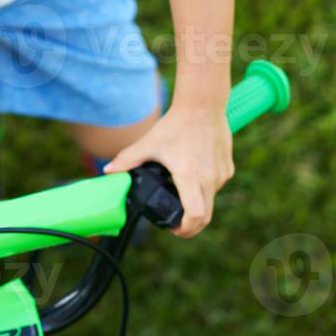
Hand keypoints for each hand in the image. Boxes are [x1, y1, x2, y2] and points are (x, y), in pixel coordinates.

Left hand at [101, 104, 233, 237]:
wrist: (203, 105)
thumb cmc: (176, 124)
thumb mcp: (149, 143)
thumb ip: (128, 159)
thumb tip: (108, 171)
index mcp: (190, 177)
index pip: (195, 217)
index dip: (185, 230)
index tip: (173, 229)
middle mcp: (209, 179)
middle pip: (205, 217)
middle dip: (191, 226)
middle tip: (176, 224)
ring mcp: (221, 174)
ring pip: (211, 200)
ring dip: (198, 204)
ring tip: (181, 192)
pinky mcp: (227, 168)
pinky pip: (217, 185)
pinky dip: (206, 188)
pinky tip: (194, 175)